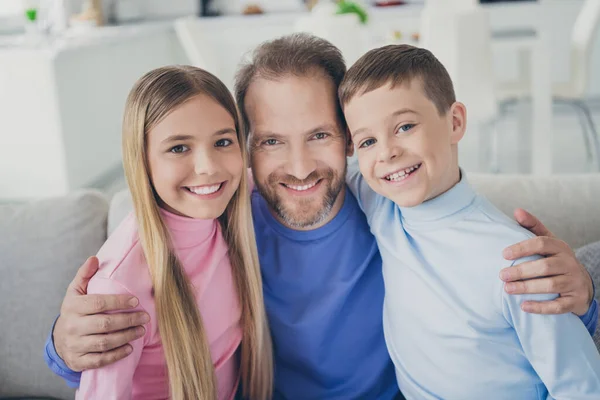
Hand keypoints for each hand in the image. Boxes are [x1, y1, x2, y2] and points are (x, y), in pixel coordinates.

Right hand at [53, 256, 148, 370]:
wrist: (59, 339)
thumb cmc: (75, 311)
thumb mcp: (76, 291)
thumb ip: (85, 274)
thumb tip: (94, 258)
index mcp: (72, 307)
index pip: (98, 303)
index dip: (118, 302)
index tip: (136, 301)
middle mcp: (72, 326)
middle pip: (104, 324)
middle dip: (128, 320)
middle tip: (145, 317)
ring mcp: (74, 345)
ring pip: (104, 342)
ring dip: (126, 337)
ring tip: (141, 330)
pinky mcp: (77, 361)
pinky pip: (99, 360)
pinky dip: (116, 355)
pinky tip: (129, 348)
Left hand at [499, 209, 593, 315]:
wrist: (581, 284)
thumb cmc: (556, 260)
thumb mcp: (548, 242)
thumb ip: (532, 227)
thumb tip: (517, 211)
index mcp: (560, 247)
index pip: (542, 243)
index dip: (522, 248)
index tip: (504, 254)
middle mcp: (569, 263)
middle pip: (545, 266)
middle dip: (521, 271)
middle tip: (502, 275)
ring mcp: (574, 282)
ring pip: (551, 285)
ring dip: (527, 288)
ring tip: (507, 289)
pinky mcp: (575, 300)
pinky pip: (558, 306)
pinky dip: (541, 307)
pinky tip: (524, 306)